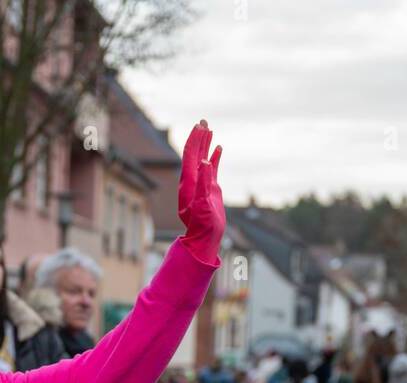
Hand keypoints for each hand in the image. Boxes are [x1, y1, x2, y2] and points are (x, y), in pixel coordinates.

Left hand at [178, 119, 223, 261]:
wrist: (205, 238)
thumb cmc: (201, 225)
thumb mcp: (202, 204)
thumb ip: (203, 183)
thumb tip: (205, 161)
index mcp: (188, 182)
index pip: (190, 155)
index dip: (194, 140)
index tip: (200, 126)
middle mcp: (192, 180)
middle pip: (194, 153)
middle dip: (199, 137)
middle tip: (204, 121)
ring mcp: (201, 183)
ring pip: (202, 158)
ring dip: (205, 144)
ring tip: (209, 129)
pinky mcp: (209, 188)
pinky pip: (212, 168)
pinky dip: (215, 157)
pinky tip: (219, 148)